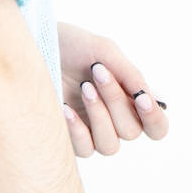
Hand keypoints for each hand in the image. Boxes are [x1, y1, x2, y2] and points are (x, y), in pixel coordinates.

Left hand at [56, 22, 168, 157]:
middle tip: (97, 72)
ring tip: (84, 87)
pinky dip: (78, 130)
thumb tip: (147, 97)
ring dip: (99, 116)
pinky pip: (84, 149)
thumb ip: (129, 74)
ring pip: (110, 145)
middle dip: (116, 101)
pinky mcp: (69, 138)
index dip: (154, 118)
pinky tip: (66, 108)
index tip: (140, 99)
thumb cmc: (71, 46)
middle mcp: (115, 120)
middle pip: (132, 131)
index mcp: (130, 100)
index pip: (156, 126)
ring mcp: (92, 130)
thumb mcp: (103, 51)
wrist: (35, 44)